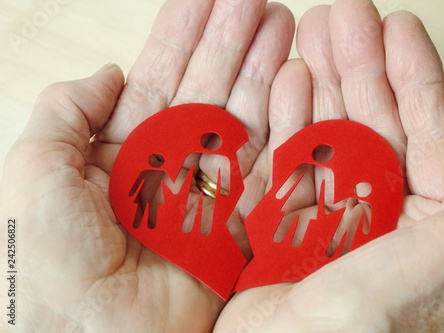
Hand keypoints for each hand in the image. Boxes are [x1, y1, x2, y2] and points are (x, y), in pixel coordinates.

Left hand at [0, 0, 293, 330]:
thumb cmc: (44, 259)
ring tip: (283, 26)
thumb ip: (68, 109)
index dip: (187, 35)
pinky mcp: (237, 226)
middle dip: (234, 43)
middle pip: (209, 91)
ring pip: (242, 120)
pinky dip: (283, 127)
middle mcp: (169, 167)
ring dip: (263, 72)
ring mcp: (207, 195)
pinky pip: (266, 168)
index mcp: (122, 149)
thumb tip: (109, 71)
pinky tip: (296, 84)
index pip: (162, 77)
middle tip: (259, 0)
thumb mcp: (35, 167)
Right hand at [214, 1, 443, 331]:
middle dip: (360, 63)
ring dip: (323, 80)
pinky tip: (289, 83)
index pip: (428, 130)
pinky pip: (289, 160)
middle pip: (373, 121)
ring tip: (313, 34)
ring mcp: (328, 217)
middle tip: (344, 15)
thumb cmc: (367, 328)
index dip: (412, 74)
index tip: (397, 27)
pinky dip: (287, 120)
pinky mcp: (284, 223)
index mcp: (429, 223)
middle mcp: (380, 217)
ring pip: (328, 133)